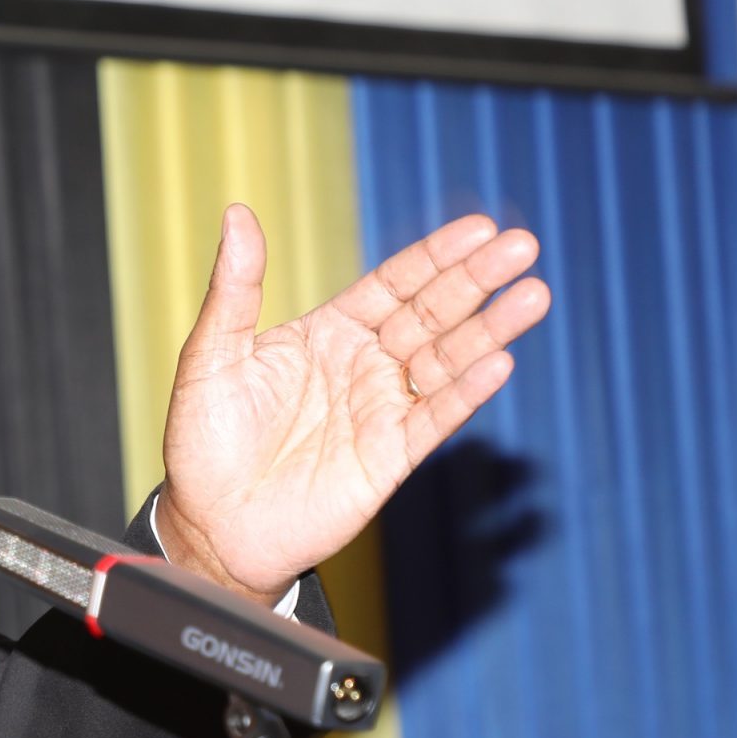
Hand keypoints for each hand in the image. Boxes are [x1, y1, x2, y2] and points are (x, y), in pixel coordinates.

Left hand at [152, 205, 549, 605]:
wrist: (210, 525)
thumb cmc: (203, 441)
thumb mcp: (212, 354)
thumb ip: (235, 287)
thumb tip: (237, 212)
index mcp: (328, 333)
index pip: (394, 284)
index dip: (435, 257)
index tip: (479, 228)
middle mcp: (363, 365)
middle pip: (432, 313)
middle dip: (476, 280)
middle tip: (521, 246)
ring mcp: (381, 409)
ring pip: (446, 361)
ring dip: (490, 330)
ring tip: (533, 296)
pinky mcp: (390, 456)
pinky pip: (435, 418)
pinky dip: (467, 392)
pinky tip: (498, 363)